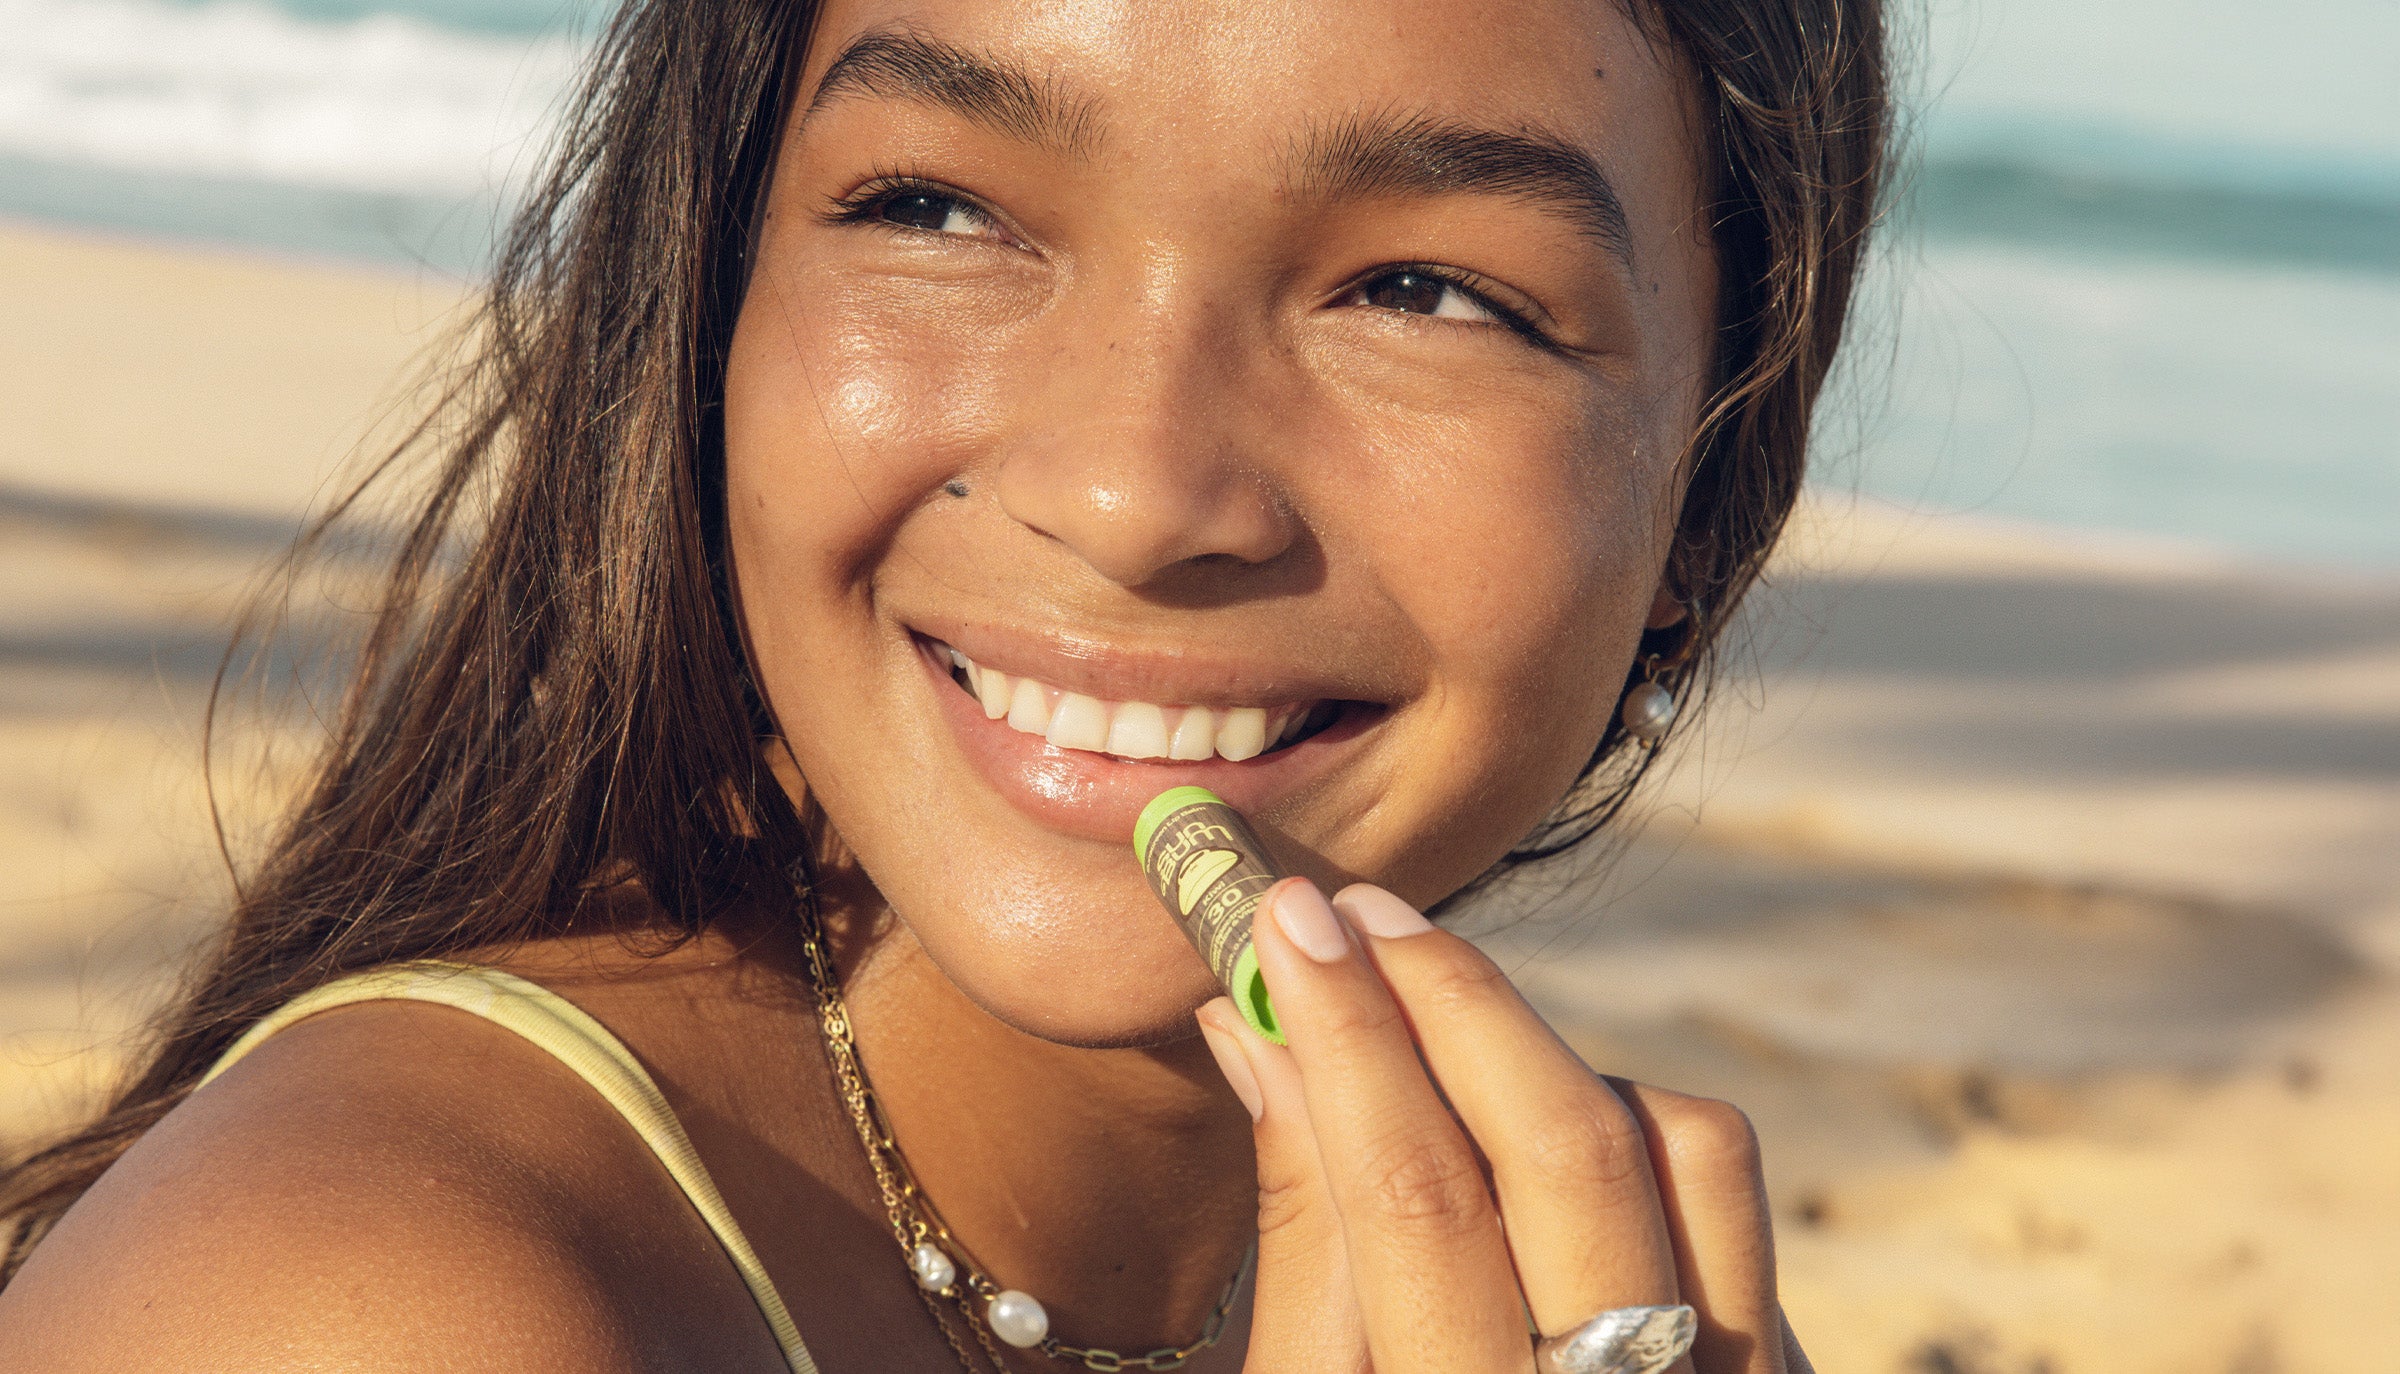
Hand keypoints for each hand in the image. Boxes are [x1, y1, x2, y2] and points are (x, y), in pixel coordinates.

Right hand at [1196, 878, 1810, 1373]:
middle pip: (1571, 1140)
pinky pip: (1725, 1203)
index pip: (1417, 1192)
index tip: (1283, 916)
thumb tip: (1259, 1024)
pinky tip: (1534, 1120)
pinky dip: (1631, 1128)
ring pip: (1683, 1147)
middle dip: (1452, 996)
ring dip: (1552, 1053)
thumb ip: (1306, 1226)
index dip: (1344, 1032)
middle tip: (1356, 911)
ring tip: (1435, 1017)